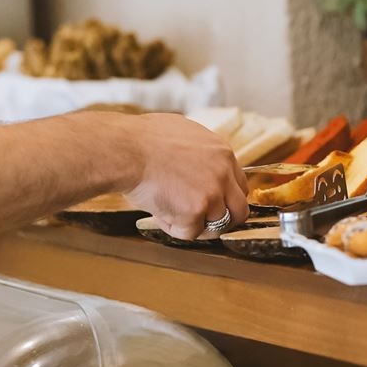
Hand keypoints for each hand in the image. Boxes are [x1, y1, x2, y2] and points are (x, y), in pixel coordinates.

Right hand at [116, 113, 247, 240]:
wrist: (125, 149)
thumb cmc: (142, 140)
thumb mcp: (183, 133)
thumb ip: (200, 153)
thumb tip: (196, 164)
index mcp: (222, 153)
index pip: (240, 186)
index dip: (226, 199)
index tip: (213, 204)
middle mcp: (223, 174)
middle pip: (240, 211)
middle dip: (222, 220)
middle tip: (201, 221)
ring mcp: (212, 194)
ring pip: (216, 226)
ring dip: (194, 224)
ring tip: (170, 211)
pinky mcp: (195, 211)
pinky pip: (190, 233)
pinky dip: (174, 228)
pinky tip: (159, 212)